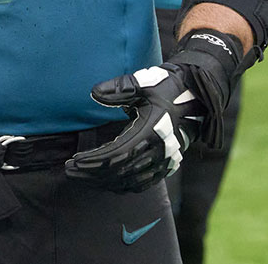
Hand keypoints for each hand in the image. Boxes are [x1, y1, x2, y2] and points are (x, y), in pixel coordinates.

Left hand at [65, 28, 241, 193]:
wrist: (197, 95)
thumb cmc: (167, 86)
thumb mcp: (143, 82)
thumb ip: (118, 88)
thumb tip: (94, 93)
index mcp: (152, 131)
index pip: (116, 154)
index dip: (93, 161)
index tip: (74, 160)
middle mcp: (159, 151)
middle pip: (120, 172)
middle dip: (92, 174)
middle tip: (70, 171)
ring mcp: (165, 160)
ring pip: (130, 181)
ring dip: (104, 182)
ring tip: (82, 176)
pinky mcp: (168, 165)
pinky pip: (143, 183)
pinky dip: (123, 185)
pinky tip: (107, 182)